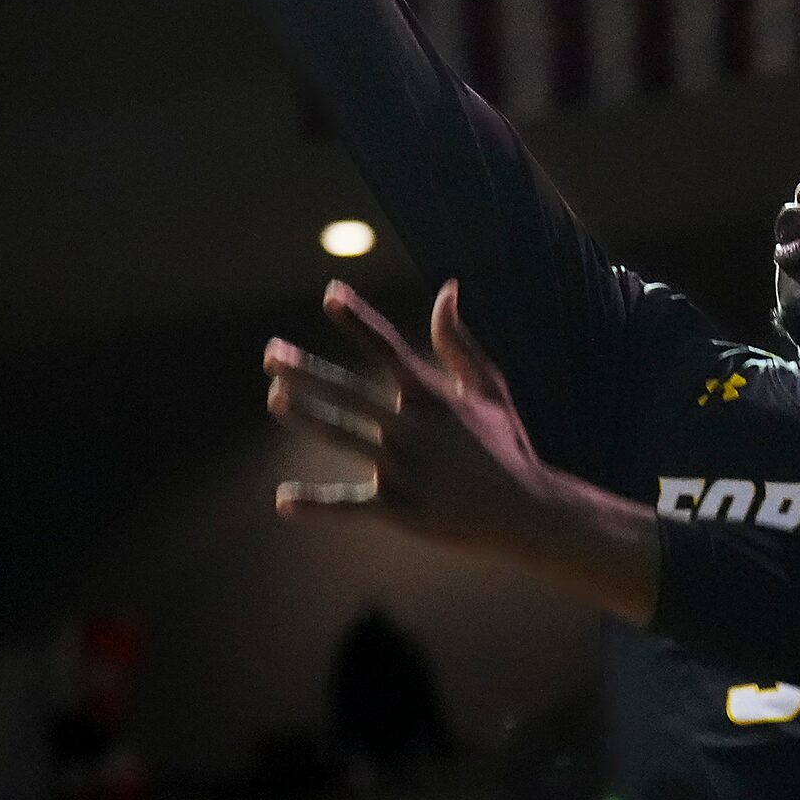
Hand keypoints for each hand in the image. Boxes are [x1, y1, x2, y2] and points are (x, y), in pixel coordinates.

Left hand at [264, 279, 569, 550]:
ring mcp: (408, 469)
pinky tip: (283, 501)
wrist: (528, 511)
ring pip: (347, 437)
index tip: (330, 294)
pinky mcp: (403, 510)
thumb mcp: (489, 389)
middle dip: (309, 372)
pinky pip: (353, 506)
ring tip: (275, 399)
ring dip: (309, 417)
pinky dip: (318, 505)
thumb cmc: (506, 446)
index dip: (359, 320)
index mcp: (435, 397)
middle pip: (353, 392)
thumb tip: (447, 288)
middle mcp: (417, 428)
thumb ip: (458, 342)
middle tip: (271, 354)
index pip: (389, 348)